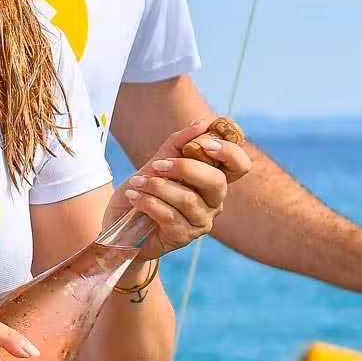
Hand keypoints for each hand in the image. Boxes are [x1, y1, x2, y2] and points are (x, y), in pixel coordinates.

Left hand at [105, 119, 249, 259]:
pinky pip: (170, 216)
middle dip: (185, 168)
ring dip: (157, 187)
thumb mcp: (158, 162)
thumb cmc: (145, 190)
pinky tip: (135, 197)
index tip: (206, 144)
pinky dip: (148, 202)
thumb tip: (201, 123)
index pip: (240, 166)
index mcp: (212, 179)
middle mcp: (213, 202)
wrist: (121, 220)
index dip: (230, 152)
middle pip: (217, 182)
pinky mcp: (183, 237)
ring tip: (137, 183)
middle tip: (157, 165)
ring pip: (188, 199)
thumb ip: (178, 143)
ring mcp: (201, 222)